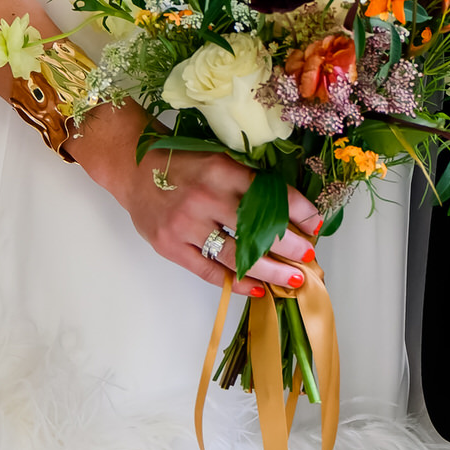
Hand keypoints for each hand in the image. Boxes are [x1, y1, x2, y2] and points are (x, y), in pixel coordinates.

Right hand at [71, 103, 319, 295]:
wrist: (133, 167)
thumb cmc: (183, 162)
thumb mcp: (219, 160)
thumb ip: (248, 182)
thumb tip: (291, 210)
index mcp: (223, 171)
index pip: (270, 195)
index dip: (298, 212)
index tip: (316, 224)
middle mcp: (205, 198)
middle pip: (257, 230)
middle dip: (289, 246)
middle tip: (309, 257)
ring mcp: (186, 225)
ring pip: (236, 256)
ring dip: (269, 271)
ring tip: (292, 279)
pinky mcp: (170, 246)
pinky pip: (208, 271)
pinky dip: (236, 282)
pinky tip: (257, 288)